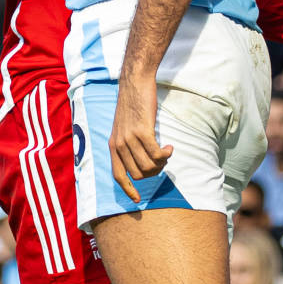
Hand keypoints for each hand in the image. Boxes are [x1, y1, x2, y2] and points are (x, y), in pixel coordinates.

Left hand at [109, 72, 171, 202]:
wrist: (134, 83)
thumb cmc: (132, 103)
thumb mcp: (123, 126)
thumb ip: (127, 143)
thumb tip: (139, 160)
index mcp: (112, 145)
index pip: (118, 175)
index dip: (128, 190)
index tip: (137, 200)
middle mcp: (119, 144)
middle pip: (138, 174)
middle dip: (153, 172)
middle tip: (161, 161)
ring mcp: (130, 139)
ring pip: (149, 166)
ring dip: (161, 163)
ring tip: (166, 152)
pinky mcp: (142, 132)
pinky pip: (156, 155)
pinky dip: (166, 154)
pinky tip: (170, 147)